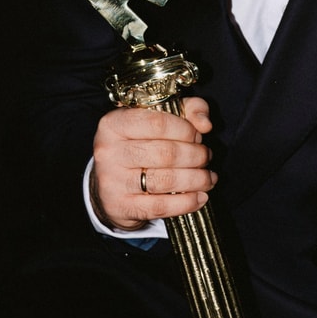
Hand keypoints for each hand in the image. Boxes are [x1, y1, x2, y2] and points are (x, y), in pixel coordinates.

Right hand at [90, 97, 214, 230]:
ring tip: (208, 178)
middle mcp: (107, 151)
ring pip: (165, 180)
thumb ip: (186, 110)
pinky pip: (160, 206)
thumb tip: (205, 123)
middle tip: (206, 157)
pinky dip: (187, 202)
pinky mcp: (119, 207)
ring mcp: (111, 181)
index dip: (186, 130)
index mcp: (114, 124)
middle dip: (195, 156)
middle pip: (165, 153)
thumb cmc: (139, 146)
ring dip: (196, 179)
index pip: (158, 123)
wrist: (110, 186)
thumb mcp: (157, 119)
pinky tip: (201, 197)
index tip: (198, 136)